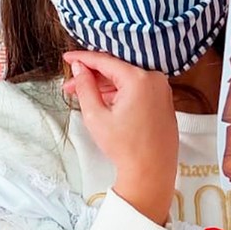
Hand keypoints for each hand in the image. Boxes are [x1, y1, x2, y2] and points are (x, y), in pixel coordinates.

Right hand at [62, 50, 177, 224]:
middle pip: (117, 70)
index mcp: (139, 79)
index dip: (83, 58)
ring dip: (104, 86)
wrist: (151, 172)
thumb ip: (85, 87)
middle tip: (70, 85)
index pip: (106, 61)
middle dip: (91, 76)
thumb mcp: (96, 116)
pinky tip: (103, 100)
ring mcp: (162, 90)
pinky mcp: (164, 101)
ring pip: (127, 80)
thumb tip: (78, 68)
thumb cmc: (126, 147)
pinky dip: (120, 92)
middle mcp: (155, 79)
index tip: (67, 57)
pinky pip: (138, 89)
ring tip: (82, 95)